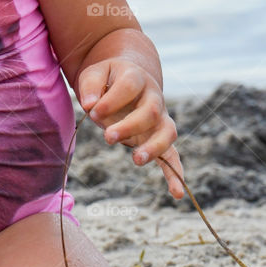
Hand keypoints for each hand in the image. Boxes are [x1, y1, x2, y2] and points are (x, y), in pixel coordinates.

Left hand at [77, 60, 182, 198]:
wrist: (128, 77)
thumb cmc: (108, 78)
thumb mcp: (95, 73)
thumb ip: (91, 86)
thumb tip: (90, 105)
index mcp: (136, 78)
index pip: (129, 87)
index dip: (112, 100)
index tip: (92, 110)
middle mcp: (153, 98)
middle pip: (150, 111)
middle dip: (130, 126)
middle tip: (108, 137)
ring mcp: (160, 118)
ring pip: (167, 132)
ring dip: (154, 147)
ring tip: (136, 160)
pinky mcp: (159, 137)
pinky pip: (172, 155)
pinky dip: (175, 173)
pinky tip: (176, 193)